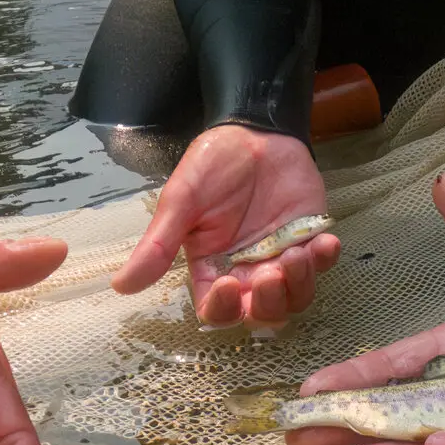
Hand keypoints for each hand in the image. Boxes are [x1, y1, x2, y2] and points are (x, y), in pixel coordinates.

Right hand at [110, 123, 342, 327]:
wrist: (254, 130)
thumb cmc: (212, 165)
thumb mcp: (180, 201)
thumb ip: (157, 245)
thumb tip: (119, 286)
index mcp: (212, 268)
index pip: (217, 310)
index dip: (224, 309)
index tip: (228, 285)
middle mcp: (247, 271)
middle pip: (262, 314)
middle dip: (269, 303)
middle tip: (271, 273)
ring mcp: (281, 258)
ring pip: (295, 298)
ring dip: (299, 285)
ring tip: (298, 254)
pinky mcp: (310, 240)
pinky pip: (322, 266)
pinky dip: (325, 261)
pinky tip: (323, 242)